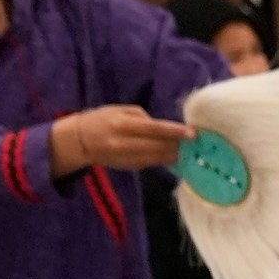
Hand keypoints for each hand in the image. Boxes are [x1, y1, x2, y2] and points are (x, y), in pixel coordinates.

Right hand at [51, 105, 192, 175]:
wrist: (79, 141)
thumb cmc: (102, 119)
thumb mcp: (120, 111)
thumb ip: (143, 118)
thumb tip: (165, 129)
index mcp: (123, 125)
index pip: (155, 129)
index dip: (176, 132)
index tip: (193, 134)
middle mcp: (125, 144)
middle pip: (159, 147)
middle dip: (179, 145)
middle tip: (199, 143)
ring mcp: (127, 159)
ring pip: (157, 158)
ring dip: (176, 155)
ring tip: (192, 150)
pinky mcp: (129, 167)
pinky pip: (151, 163)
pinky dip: (165, 160)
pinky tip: (176, 156)